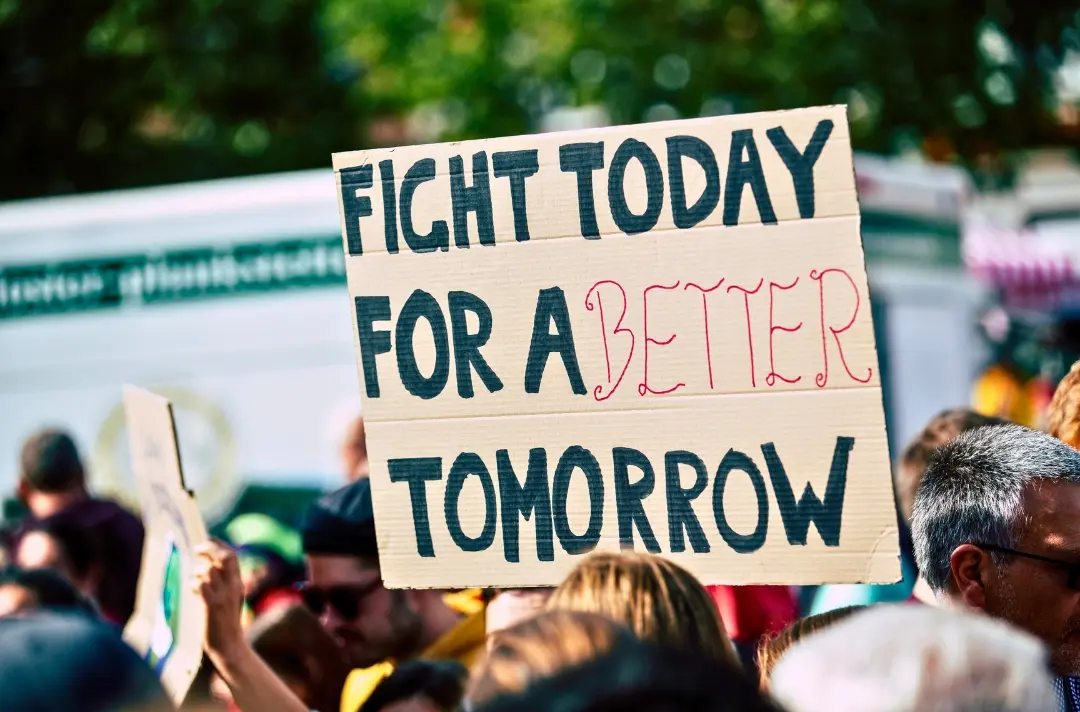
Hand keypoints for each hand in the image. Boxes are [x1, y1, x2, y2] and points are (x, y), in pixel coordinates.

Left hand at [194, 540, 245, 659]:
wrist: (230, 646)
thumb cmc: (226, 623)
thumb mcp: (230, 599)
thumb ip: (222, 583)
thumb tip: (206, 568)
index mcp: (237, 583)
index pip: (232, 556)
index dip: (218, 545)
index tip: (207, 540)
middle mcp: (233, 586)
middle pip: (225, 557)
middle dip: (210, 548)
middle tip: (198, 549)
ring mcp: (223, 596)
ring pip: (210, 570)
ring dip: (198, 571)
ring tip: (195, 579)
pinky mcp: (212, 605)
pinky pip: (201, 586)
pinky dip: (194, 584)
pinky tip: (193, 590)